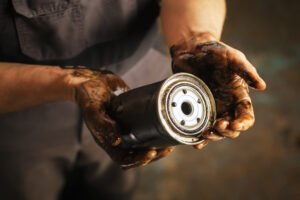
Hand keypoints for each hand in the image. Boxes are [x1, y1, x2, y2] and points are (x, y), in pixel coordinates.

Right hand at [70, 68, 173, 168]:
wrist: (92, 81)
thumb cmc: (89, 96)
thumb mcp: (93, 109)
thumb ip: (103, 124)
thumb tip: (117, 141)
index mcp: (107, 140)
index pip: (123, 159)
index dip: (138, 160)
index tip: (151, 153)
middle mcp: (117, 137)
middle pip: (137, 154)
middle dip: (153, 155)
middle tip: (166, 149)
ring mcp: (126, 128)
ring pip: (143, 144)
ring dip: (157, 147)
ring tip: (170, 144)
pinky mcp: (134, 118)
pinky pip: (146, 129)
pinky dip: (157, 132)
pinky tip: (167, 127)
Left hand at [170, 33, 265, 147]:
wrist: (192, 50)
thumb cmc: (216, 52)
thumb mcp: (233, 58)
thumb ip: (246, 71)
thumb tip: (262, 86)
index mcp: (238, 96)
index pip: (245, 117)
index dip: (242, 124)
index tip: (234, 125)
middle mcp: (226, 105)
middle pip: (231, 128)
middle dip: (226, 132)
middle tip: (217, 125)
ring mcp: (211, 108)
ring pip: (216, 131)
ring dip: (213, 136)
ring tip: (204, 133)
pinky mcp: (197, 109)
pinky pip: (199, 127)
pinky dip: (198, 138)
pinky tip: (195, 143)